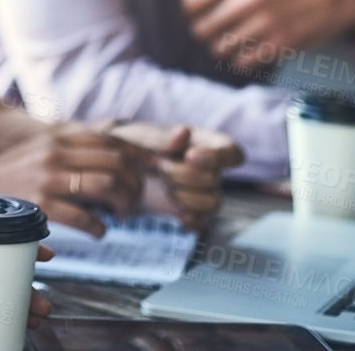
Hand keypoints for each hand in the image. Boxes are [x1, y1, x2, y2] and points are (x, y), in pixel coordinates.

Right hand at [0, 126, 145, 237]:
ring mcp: (49, 177)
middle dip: (135, 182)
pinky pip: (85, 217)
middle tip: (134, 200)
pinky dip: (99, 227)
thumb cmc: (9, 173)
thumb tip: (108, 153)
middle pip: (117, 160)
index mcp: (59, 135)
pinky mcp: (41, 205)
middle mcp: (57, 151)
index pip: (111, 139)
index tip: (150, 170)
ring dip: (124, 204)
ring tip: (122, 216)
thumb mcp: (39, 148)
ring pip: (108, 184)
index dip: (137, 155)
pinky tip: (99, 232)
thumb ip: (70, 146)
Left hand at [107, 123, 243, 231]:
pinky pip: (204, 223)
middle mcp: (212, 169)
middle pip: (215, 180)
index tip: (190, 155)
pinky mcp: (192, 212)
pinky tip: (177, 214)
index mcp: (208, 143)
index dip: (218, 157)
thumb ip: (164, 136)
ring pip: (213, 203)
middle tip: (159, 166)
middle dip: (183, 175)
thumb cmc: (138, 145)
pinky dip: (191, 220)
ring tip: (163, 186)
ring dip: (184, 197)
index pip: (233, 153)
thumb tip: (185, 132)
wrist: (121, 169)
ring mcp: (204, 193)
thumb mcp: (146, 136)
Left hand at [180, 0, 354, 74]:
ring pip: (219, 49)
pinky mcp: (280, 44)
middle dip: (208, 33)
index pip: (190, 3)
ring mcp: (266, 22)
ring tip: (241, 39)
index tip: (207, 13)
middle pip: (201, 30)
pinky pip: (242, 63)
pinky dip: (244, 60)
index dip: (195, 12)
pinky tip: (255, 49)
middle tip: (224, 30)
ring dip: (225, 48)